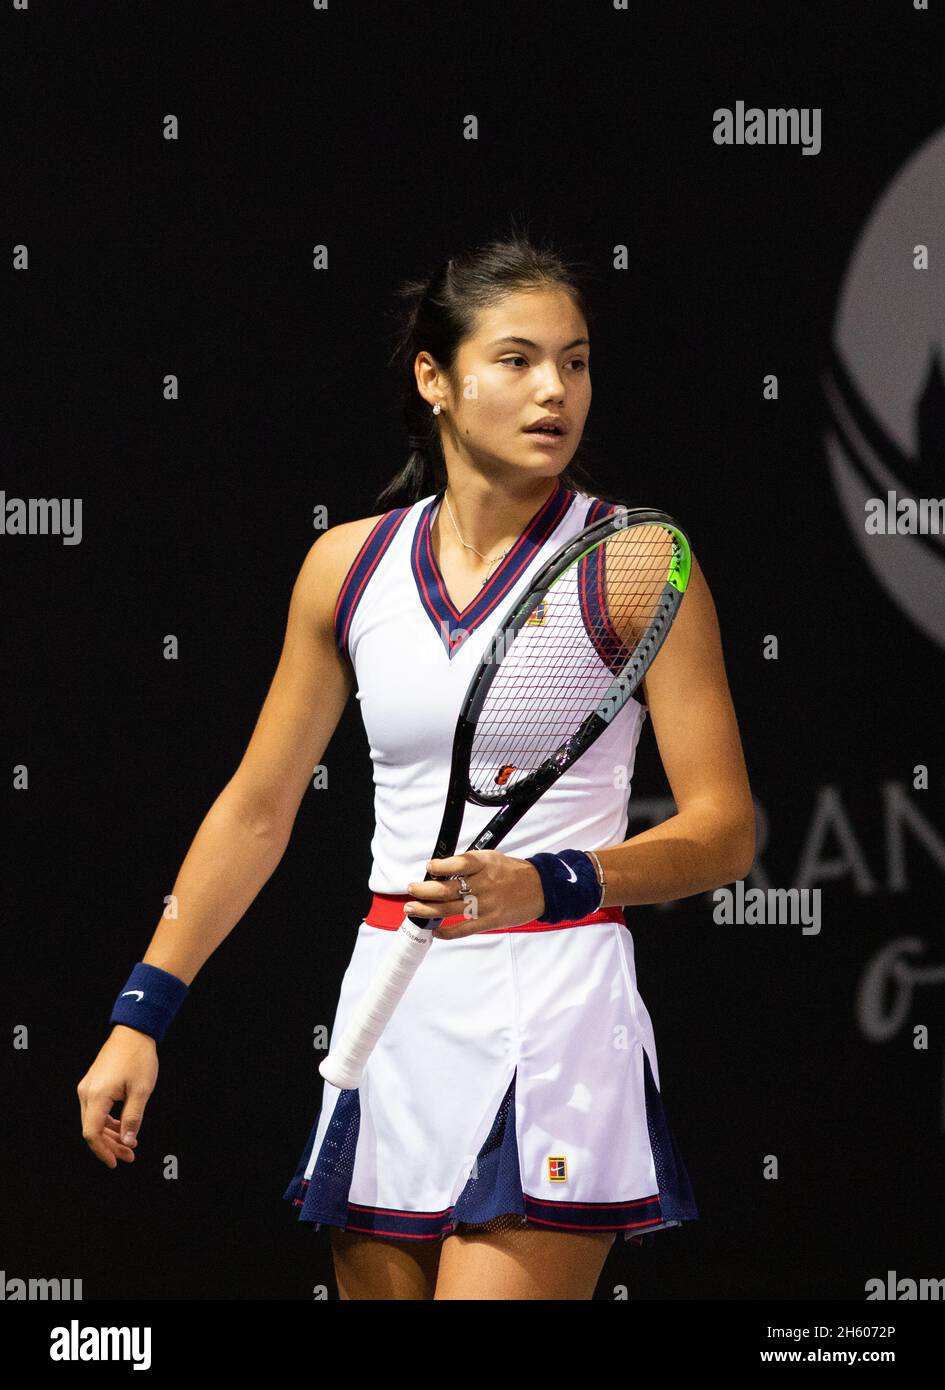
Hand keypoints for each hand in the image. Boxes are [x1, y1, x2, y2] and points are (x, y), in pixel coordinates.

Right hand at [76, 1026, 158, 1167]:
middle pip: (91, 1129)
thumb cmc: (139, 1058)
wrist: (133, 1032)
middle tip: (129, 1155)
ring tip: (128, 1145)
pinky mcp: (92, 1084)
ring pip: (93, 1120)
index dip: (102, 1151)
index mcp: (96, 1096)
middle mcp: (86, 1093)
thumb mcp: (141, 1091)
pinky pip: (96, 1109)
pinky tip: (121, 1128)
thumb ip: (133, 1118)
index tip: (115, 1162)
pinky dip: (107, 1121)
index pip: (92, 1133)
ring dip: (109, 1134)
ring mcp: (87, 1087)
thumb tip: (128, 1143)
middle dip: (109, 1145)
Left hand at [405, 850, 544, 938]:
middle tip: (411, 889)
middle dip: (424, 890)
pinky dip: (447, 931)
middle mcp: (484, 883)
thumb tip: (441, 871)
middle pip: (448, 889)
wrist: (541, 888)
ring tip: (412, 909)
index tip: (428, 867)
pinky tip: (435, 930)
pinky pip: (464, 928)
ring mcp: (487, 904)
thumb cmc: (513, 872)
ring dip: (427, 909)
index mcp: (485, 863)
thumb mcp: (492, 859)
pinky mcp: (490, 920)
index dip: (441, 866)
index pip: (459, 863)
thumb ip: (469, 864)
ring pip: (450, 909)